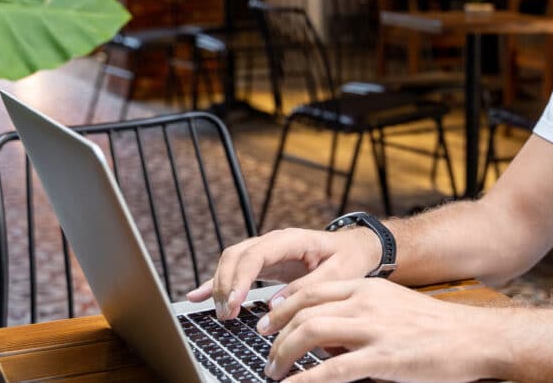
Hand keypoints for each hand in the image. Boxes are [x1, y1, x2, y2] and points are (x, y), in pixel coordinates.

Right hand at [186, 227, 380, 319]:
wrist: (355, 247)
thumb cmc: (349, 258)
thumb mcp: (338, 274)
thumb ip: (307, 288)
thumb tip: (274, 305)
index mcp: (292, 239)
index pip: (256, 254)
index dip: (241, 277)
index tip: (234, 302)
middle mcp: (275, 241)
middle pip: (237, 255)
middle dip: (226, 284)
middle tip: (227, 314)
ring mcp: (267, 250)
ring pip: (232, 261)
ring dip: (222, 286)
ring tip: (223, 313)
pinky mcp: (264, 263)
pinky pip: (235, 270)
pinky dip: (216, 282)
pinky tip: (197, 296)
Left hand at [256, 278, 497, 381]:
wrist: (475, 337)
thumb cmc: (438, 327)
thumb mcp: (394, 306)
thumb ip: (361, 314)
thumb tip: (328, 339)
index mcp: (368, 287)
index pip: (311, 291)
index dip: (282, 307)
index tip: (267, 324)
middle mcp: (365, 302)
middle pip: (303, 311)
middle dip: (275, 335)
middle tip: (265, 353)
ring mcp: (373, 329)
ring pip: (309, 334)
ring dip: (283, 355)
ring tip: (274, 373)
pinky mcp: (382, 358)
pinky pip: (332, 370)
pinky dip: (305, 381)